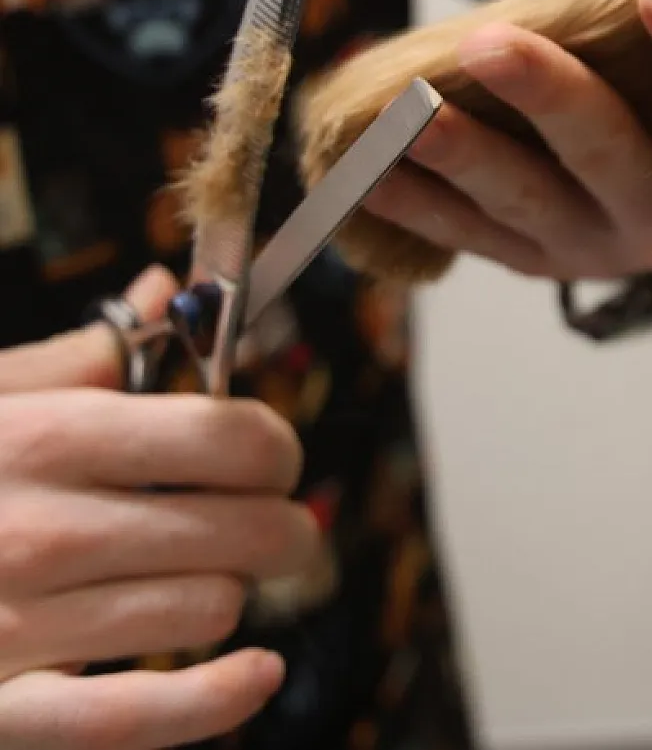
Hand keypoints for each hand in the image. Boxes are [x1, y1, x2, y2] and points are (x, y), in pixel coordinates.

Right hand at [0, 267, 318, 748]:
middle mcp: (42, 532)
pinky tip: (258, 673)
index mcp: (43, 440)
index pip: (232, 437)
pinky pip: (138, 716)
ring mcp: (21, 628)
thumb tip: (167, 291)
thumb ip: (79, 355)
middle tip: (268, 522)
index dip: (275, 446)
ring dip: (220, 593)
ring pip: (211, 608)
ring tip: (185, 579)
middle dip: (277, 522)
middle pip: (247, 527)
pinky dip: (216, 699)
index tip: (271, 457)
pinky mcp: (4, 712)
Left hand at [365, 0, 651, 279]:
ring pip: (529, 201)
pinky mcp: (543, 263)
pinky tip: (370, 171)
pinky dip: (419, 203)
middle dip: (548, 97)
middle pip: (609, 156)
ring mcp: (601, 248)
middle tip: (493, 43)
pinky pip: (474, 234)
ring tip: (414, 114)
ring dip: (465, 155)